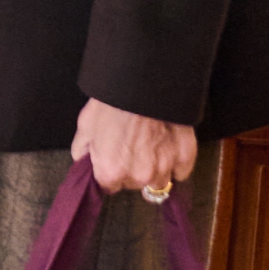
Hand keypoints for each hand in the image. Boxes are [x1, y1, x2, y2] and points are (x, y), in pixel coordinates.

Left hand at [72, 97, 196, 196]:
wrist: (142, 83)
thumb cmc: (110, 103)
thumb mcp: (85, 127)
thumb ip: (83, 154)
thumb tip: (85, 165)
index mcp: (111, 172)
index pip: (109, 186)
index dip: (110, 170)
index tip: (113, 157)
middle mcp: (139, 177)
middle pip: (134, 184)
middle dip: (132, 169)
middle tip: (132, 145)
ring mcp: (164, 168)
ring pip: (158, 181)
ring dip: (155, 169)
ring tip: (151, 146)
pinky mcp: (185, 158)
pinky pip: (180, 172)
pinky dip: (175, 162)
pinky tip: (168, 146)